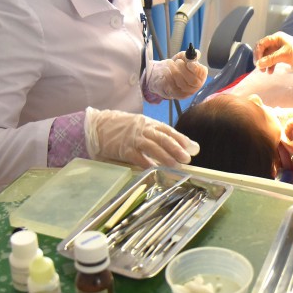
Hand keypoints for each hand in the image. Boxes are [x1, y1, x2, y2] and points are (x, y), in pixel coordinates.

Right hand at [84, 108, 199, 167]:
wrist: (99, 125)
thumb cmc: (122, 127)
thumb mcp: (141, 126)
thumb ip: (156, 135)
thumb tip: (177, 146)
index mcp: (149, 123)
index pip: (168, 130)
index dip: (181, 139)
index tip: (193, 147)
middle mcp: (143, 129)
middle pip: (163, 138)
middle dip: (176, 148)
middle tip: (187, 158)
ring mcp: (133, 139)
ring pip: (152, 147)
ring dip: (165, 157)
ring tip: (176, 166)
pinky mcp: (123, 149)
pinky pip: (137, 157)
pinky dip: (146, 163)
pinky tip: (154, 169)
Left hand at [147, 51, 208, 98]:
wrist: (164, 75)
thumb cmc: (177, 66)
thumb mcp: (182, 58)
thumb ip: (188, 55)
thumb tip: (196, 53)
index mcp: (200, 75)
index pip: (202, 74)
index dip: (196, 68)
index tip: (189, 63)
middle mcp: (196, 85)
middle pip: (193, 80)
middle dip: (184, 70)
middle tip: (178, 62)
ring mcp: (187, 92)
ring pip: (182, 83)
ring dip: (175, 71)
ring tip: (170, 63)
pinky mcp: (178, 95)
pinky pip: (173, 87)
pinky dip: (169, 77)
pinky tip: (166, 71)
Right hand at [254, 32, 292, 73]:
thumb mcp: (284, 55)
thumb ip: (271, 59)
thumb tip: (258, 64)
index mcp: (276, 38)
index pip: (261, 43)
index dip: (257, 53)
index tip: (257, 63)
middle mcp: (276, 42)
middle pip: (263, 49)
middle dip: (261, 59)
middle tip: (260, 68)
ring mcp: (279, 48)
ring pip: (267, 55)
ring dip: (265, 63)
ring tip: (264, 71)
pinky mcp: (282, 54)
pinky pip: (273, 59)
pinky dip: (271, 65)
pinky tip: (270, 71)